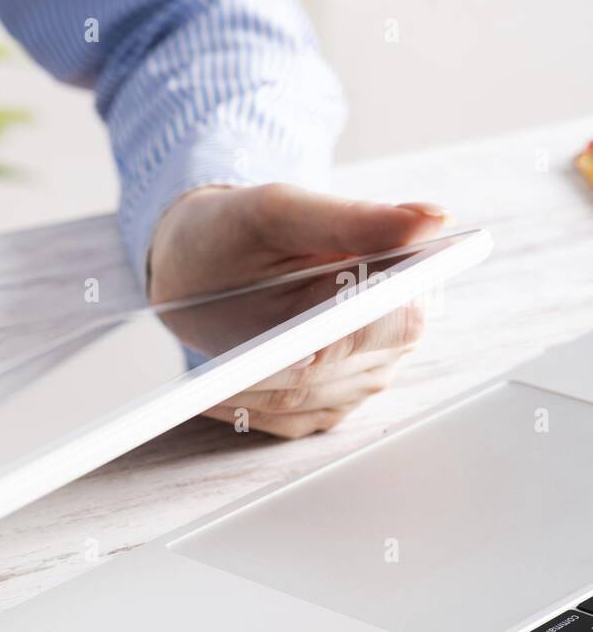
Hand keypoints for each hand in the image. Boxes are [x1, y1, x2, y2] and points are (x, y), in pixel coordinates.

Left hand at [147, 183, 450, 437]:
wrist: (200, 260)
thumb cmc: (238, 230)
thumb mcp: (280, 211)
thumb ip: (349, 219)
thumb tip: (431, 219)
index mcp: (400, 280)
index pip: (392, 321)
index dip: (343, 336)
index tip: (300, 347)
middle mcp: (392, 334)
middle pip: (339, 368)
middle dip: (281, 363)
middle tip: (232, 361)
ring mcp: (360, 375)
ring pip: (305, 398)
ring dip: (254, 385)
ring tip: (211, 369)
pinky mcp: (326, 404)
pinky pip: (287, 420)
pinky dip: (245, 407)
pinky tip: (211, 391)